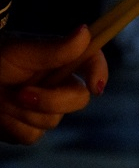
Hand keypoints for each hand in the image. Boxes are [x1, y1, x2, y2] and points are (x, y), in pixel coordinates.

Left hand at [0, 24, 108, 143]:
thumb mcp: (21, 52)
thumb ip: (56, 49)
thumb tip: (85, 31)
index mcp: (60, 62)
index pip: (92, 62)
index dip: (100, 73)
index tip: (95, 87)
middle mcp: (57, 86)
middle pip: (78, 100)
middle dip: (48, 100)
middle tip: (21, 92)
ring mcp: (45, 110)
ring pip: (50, 121)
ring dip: (20, 111)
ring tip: (0, 96)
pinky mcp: (29, 129)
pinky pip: (31, 136)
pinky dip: (10, 126)